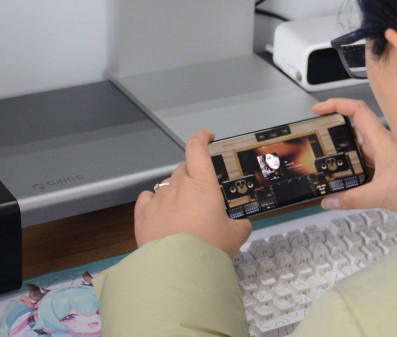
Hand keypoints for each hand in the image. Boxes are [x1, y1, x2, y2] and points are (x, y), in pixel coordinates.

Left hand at [135, 129, 251, 258]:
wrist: (178, 269)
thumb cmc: (210, 247)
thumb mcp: (235, 236)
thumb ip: (240, 225)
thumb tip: (242, 225)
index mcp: (203, 185)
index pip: (197, 148)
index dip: (201, 137)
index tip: (208, 137)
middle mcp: (179, 186)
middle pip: (183, 167)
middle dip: (193, 173)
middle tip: (202, 191)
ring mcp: (159, 199)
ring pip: (167, 184)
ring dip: (176, 190)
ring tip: (183, 210)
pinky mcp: (142, 214)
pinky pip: (147, 198)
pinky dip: (155, 201)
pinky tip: (160, 212)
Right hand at [313, 99, 396, 213]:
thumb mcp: (381, 195)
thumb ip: (353, 199)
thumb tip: (331, 201)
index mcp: (381, 140)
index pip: (357, 110)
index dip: (336, 104)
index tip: (320, 109)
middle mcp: (384, 141)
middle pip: (355, 127)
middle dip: (336, 133)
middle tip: (320, 140)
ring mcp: (388, 150)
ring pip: (361, 143)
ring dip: (346, 150)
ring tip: (331, 162)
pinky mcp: (392, 161)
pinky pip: (369, 156)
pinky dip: (357, 162)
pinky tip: (351, 175)